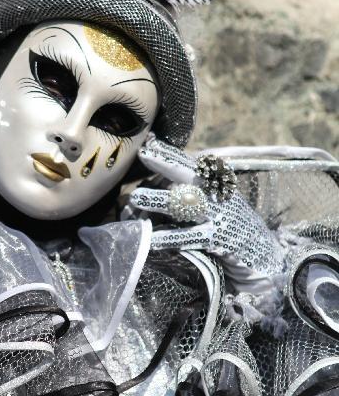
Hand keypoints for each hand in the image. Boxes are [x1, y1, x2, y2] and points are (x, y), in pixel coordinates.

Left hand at [129, 138, 283, 286]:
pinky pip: (190, 237)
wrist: (260, 252)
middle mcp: (216, 196)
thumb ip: (193, 191)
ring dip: (160, 200)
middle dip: (167, 163)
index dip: (170, 154)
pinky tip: (152, 239)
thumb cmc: (228, 224)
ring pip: (186, 204)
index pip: (190, 164)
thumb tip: (162, 179)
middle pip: (190, 175)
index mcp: (215, 185)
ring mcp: (218, 216)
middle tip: (143, 155)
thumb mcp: (214, 202)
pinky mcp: (218, 239)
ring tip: (136, 197)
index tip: (149, 142)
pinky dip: (170, 237)